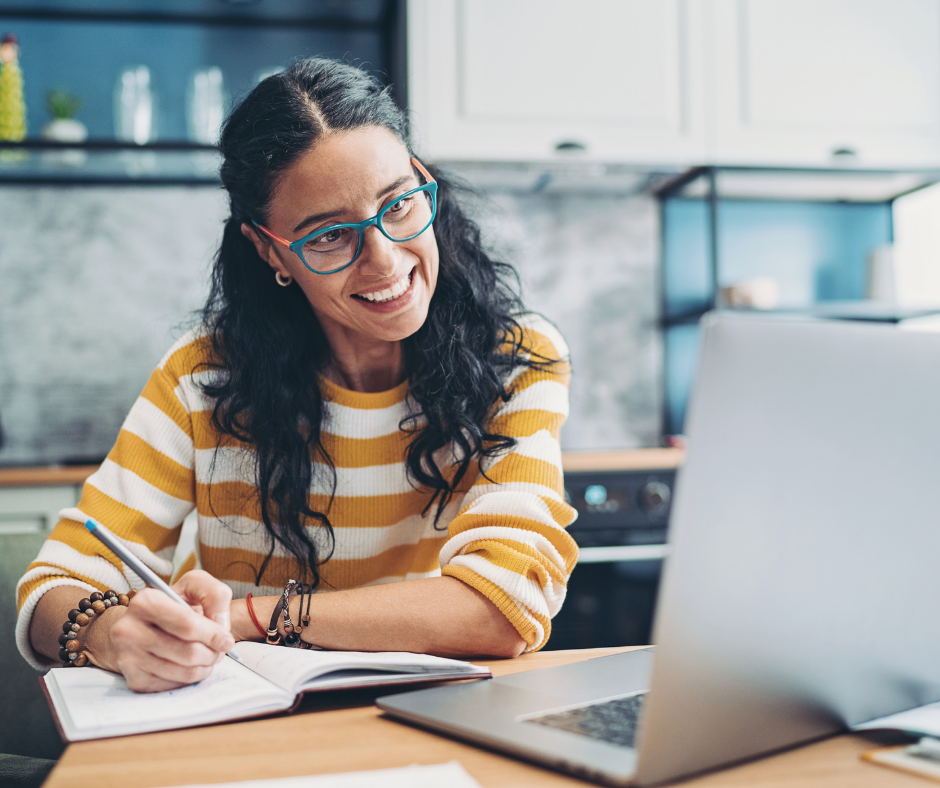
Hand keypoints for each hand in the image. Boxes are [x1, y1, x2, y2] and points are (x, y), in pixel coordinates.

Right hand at [89, 570, 235, 692]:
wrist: (143, 626)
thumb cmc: (174, 605)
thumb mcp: (194, 587)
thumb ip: (214, 594)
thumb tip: (221, 625)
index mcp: (145, 602)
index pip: (187, 625)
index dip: (214, 634)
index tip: (227, 639)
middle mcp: (129, 630)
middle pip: (189, 652)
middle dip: (213, 652)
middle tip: (220, 648)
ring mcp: (128, 658)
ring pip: (184, 672)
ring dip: (206, 666)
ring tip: (209, 655)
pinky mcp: (135, 680)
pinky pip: (175, 686)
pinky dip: (192, 677)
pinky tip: (192, 664)